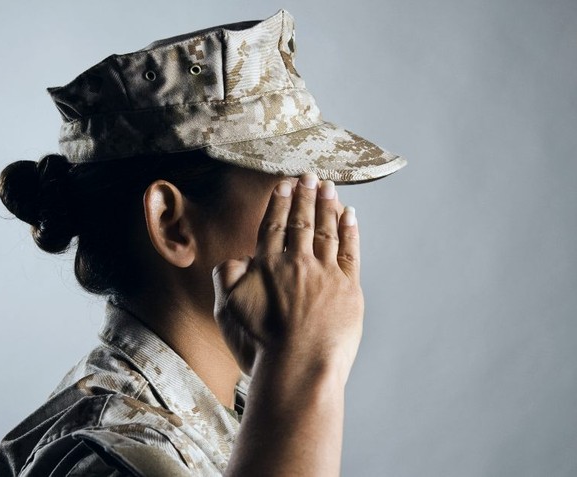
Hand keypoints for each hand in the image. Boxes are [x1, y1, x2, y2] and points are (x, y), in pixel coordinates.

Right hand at [212, 173, 362, 378]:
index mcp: (267, 265)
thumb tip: (237, 258)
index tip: (285, 184)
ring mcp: (326, 274)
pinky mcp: (348, 289)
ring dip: (327, 206)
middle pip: (302, 221)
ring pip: (327, 230)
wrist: (297, 369)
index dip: (280, 202)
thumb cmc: (259, 346)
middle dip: (306, 195)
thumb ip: (226, 277)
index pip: (274, 225)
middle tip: (310, 175)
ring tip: (328, 187)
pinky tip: (350, 216)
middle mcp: (297, 262)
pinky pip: (350, 252)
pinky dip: (350, 231)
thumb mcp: (226, 310)